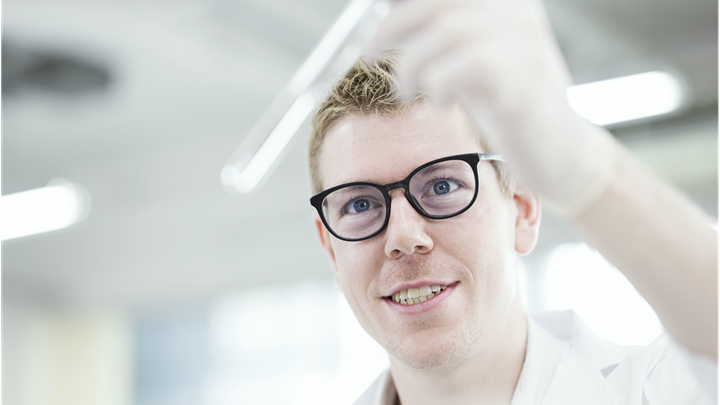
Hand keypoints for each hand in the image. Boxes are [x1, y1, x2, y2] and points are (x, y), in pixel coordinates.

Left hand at [365, 0, 614, 215]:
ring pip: (448, 30)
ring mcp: (524, 46)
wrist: (561, 153)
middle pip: (439, 2)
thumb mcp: (469, 58)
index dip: (402, 3)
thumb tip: (389, 9)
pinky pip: (468, 66)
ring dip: (412, 63)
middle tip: (369, 51)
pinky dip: (439, 84)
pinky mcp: (523, 83)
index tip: (374, 15)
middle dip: (393, 24)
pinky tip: (439, 102)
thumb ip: (438, 32)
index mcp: (505, 2)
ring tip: (406, 90)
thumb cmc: (508, 106)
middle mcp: (518, 14)